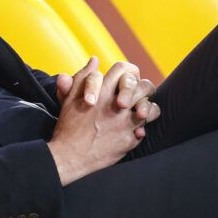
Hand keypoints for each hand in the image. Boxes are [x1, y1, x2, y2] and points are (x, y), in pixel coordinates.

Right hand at [48, 58, 159, 184]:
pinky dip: (143, 126)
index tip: (128, 79)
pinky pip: (145, 128)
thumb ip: (83, 77)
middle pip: (143, 86)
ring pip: (148, 107)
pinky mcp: (129, 139)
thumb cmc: (68, 127)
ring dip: (147, 107)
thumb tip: (94, 60)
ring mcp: (124, 123)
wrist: (69, 157)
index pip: (123, 69)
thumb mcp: (70, 99)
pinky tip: (139, 127)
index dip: (127, 72)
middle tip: (143, 92)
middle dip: (145, 87)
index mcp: (101, 92)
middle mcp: (116, 105)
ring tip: (142, 109)